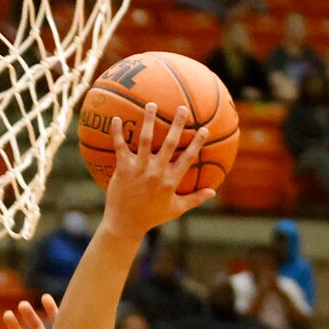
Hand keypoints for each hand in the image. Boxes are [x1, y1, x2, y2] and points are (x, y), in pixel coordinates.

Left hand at [100, 110, 219, 234]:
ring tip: (151, 105)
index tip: (204, 129)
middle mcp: (156, 172)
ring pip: (145, 140)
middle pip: (169, 144)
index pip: (188, 158)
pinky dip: (117, 132)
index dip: (197, 143)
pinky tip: (115, 118)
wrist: (126, 223)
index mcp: (171, 181)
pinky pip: (120, 146)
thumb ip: (195, 199)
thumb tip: (213, 191)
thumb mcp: (176, 209)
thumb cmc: (152, 216)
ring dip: (149, 121)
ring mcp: (139, 169)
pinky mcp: (123, 168)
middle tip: (182, 108)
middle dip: (176, 125)